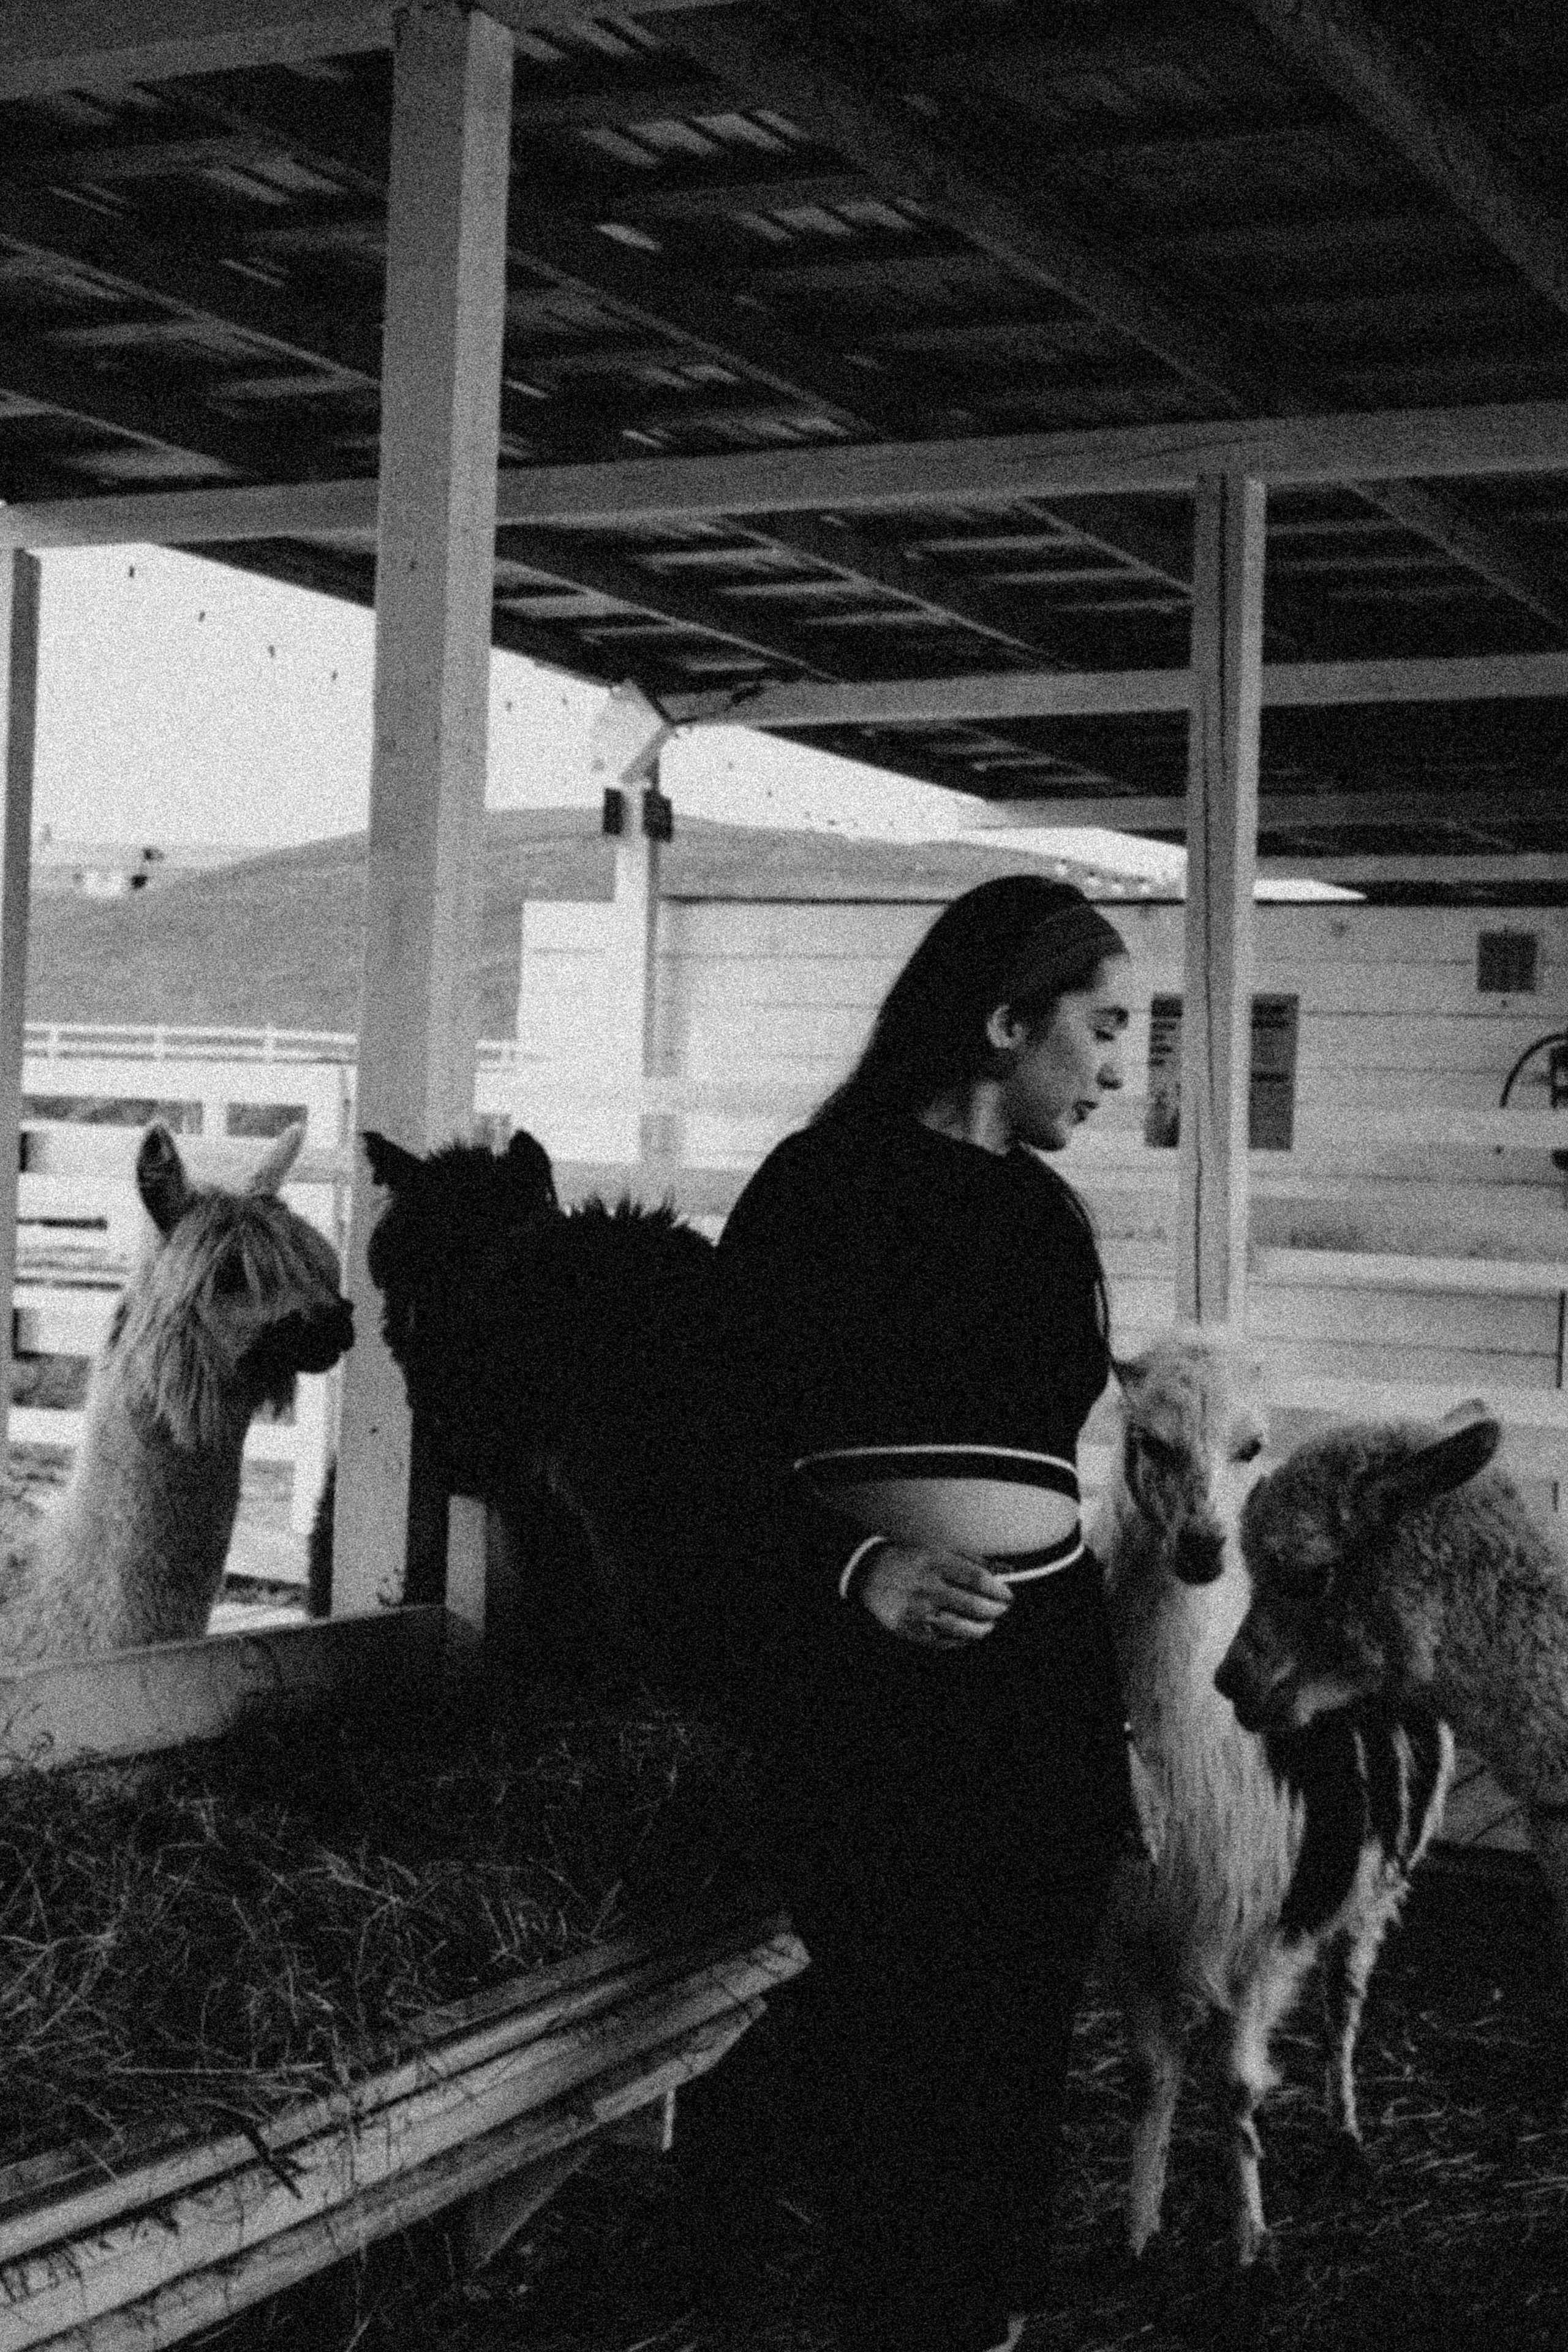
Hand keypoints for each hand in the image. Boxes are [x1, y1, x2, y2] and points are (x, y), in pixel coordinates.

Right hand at [858, 1543, 1013, 1645]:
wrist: (870, 1573)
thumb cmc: (912, 1560)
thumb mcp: (939, 1550)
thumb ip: (973, 1560)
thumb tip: (1006, 1572)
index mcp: (934, 1562)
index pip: (977, 1579)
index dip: (998, 1590)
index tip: (1008, 1595)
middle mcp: (926, 1587)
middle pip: (973, 1605)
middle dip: (996, 1610)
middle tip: (1002, 1610)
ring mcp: (918, 1611)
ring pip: (962, 1628)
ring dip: (983, 1628)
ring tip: (989, 1624)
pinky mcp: (911, 1630)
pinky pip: (945, 1641)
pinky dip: (962, 1640)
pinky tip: (968, 1634)